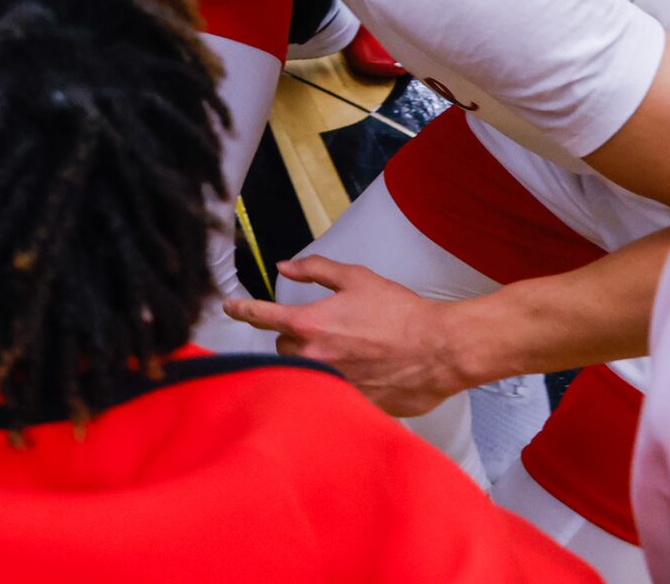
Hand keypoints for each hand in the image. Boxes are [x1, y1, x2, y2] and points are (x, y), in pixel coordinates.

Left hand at [221, 256, 473, 415]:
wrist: (439, 349)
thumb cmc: (400, 313)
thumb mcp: (356, 279)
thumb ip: (315, 271)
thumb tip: (286, 266)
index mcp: (310, 324)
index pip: (261, 316)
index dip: (242, 309)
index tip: (230, 307)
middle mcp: (314, 357)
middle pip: (283, 348)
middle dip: (295, 338)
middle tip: (325, 329)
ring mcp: (331, 384)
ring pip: (305, 373)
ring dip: (315, 362)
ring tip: (346, 352)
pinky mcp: (350, 404)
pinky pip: (331, 392)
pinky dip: (338, 382)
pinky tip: (362, 373)